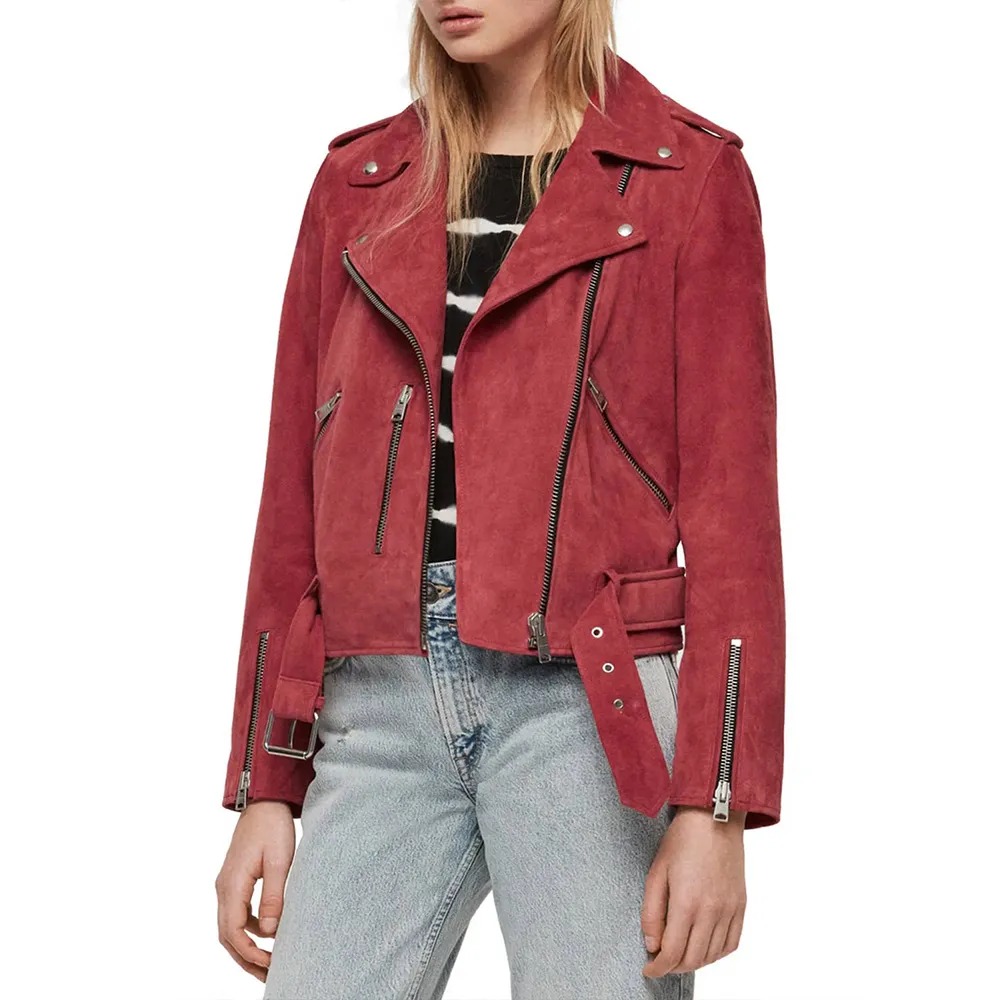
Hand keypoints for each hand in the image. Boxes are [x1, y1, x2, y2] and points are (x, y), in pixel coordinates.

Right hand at [215, 800, 295, 981]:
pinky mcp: (236, 882)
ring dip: (247, 947)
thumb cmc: (273, 827)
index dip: (248, 953)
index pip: (232, 931)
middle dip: (246, 959)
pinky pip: (238, 914)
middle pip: (227, 935)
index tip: (268, 965)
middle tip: (268, 976)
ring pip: (231, 927)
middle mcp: (223, 888)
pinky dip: (250, 931)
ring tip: (269, 963)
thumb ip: (274, 896)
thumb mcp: (280, 861)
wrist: (264, 802)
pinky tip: (269, 937)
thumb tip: (271, 933)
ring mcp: (227, 886)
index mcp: (231, 885)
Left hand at [640, 805, 746, 976]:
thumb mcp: (656, 872)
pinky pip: (732, 943)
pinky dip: (717, 953)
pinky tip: (704, 947)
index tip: (649, 968)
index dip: (658, 967)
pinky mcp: (741, 905)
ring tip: (679, 954)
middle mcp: (711, 911)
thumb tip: (652, 944)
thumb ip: (652, 912)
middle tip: (660, 961)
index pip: (672, 952)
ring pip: (713, 955)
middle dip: (673, 967)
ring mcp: (729, 909)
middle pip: (693, 959)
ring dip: (694, 962)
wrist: (714, 819)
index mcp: (687, 902)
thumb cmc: (683, 840)